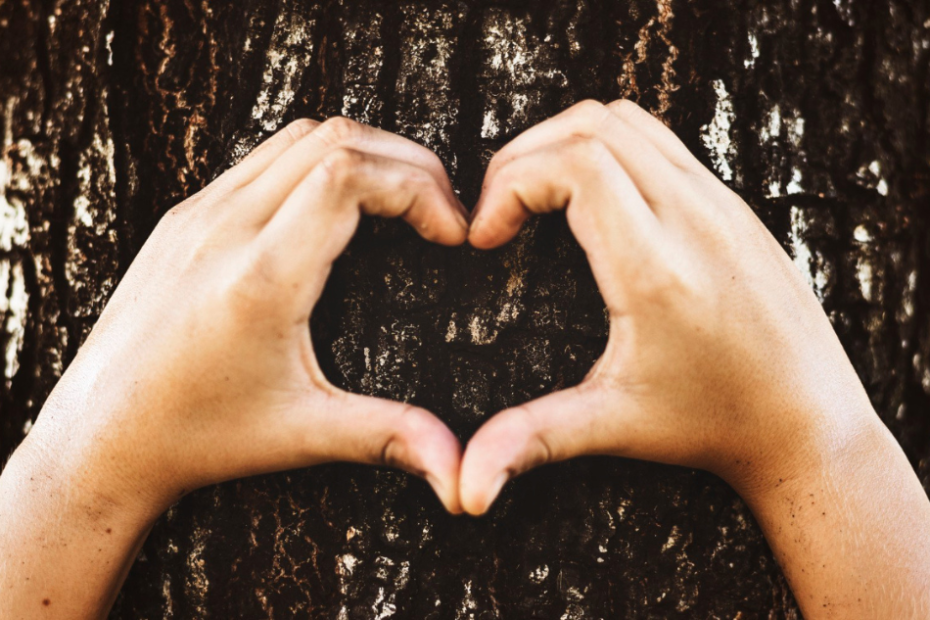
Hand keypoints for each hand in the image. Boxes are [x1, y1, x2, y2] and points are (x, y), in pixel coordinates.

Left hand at [22, 117, 467, 514]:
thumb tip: (458, 469)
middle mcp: (225, 229)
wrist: (97, 436)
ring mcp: (198, 215)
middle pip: (333, 138)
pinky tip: (339, 209)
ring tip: (401, 202)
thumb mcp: (302, 434)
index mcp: (260, 277)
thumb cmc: (196, 436)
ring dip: (362, 154)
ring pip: (296, 137)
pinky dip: (318, 162)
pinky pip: (261, 158)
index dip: (417, 186)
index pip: (348, 173)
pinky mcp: (184, 217)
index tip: (451, 231)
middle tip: (441, 210)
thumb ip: (388, 436)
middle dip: (405, 162)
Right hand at [460, 99, 873, 509]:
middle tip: (499, 211)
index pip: (574, 163)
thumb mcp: (614, 424)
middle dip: (524, 156)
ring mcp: (721, 203)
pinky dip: (607, 148)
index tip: (486, 236)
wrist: (809, 424)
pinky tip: (591, 204)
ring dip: (565, 143)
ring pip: (628, 121)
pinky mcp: (734, 206)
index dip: (509, 183)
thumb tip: (465, 486)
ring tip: (536, 199)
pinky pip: (661, 142)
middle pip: (592, 126)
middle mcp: (694, 218)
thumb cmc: (713, 423)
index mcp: (656, 266)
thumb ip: (532, 440)